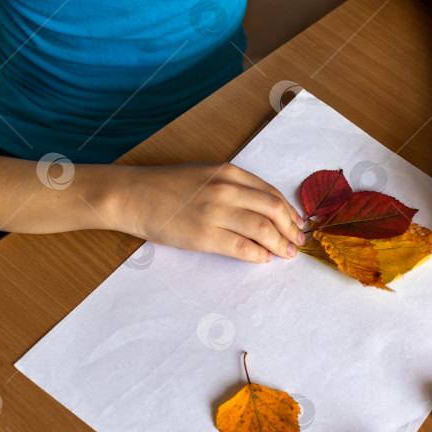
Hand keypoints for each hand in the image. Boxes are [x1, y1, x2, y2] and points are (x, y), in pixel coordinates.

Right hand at [114, 162, 305, 262]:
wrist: (133, 196)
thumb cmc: (166, 188)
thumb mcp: (205, 175)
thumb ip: (232, 187)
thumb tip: (261, 209)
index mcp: (229, 172)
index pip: (271, 193)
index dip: (289, 212)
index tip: (297, 224)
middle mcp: (226, 189)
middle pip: (273, 210)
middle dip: (291, 229)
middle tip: (297, 242)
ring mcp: (215, 212)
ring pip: (262, 229)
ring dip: (280, 244)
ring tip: (286, 253)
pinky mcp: (204, 235)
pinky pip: (242, 247)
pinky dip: (258, 255)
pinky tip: (263, 259)